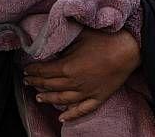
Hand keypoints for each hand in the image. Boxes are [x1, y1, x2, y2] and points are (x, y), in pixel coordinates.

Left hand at [23, 28, 139, 122]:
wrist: (129, 48)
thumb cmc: (104, 38)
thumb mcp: (79, 35)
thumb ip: (63, 41)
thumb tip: (50, 42)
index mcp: (67, 67)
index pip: (44, 71)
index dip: (33, 71)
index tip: (26, 70)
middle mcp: (74, 83)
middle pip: (50, 85)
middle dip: (36, 83)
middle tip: (27, 81)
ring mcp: (86, 92)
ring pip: (62, 100)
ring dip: (48, 99)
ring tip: (38, 98)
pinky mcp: (99, 97)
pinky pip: (82, 110)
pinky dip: (71, 115)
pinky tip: (62, 118)